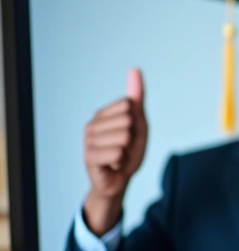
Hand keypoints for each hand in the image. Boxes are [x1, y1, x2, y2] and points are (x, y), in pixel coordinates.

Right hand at [82, 68, 147, 235]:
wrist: (119, 181)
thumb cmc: (128, 152)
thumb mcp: (138, 124)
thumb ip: (137, 97)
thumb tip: (135, 69)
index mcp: (103, 114)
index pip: (128, 106)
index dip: (136, 124)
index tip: (130, 135)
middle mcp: (92, 124)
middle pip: (127, 120)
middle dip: (133, 139)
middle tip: (124, 149)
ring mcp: (88, 140)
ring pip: (124, 137)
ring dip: (127, 152)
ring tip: (118, 158)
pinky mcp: (89, 157)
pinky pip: (118, 153)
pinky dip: (122, 162)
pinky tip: (113, 166)